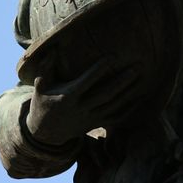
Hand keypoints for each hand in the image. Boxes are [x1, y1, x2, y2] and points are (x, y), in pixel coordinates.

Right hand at [24, 54, 143, 146]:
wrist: (45, 133)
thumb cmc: (43, 103)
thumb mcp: (40, 86)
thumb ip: (46, 68)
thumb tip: (53, 49)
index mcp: (68, 97)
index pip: (86, 82)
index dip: (99, 69)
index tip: (112, 56)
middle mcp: (81, 108)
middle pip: (106, 94)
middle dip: (122, 81)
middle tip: (137, 67)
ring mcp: (90, 118)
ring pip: (114, 105)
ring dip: (129, 92)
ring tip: (142, 77)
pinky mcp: (96, 124)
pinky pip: (116, 118)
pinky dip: (129, 108)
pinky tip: (140, 97)